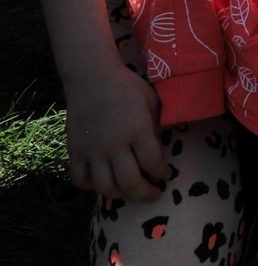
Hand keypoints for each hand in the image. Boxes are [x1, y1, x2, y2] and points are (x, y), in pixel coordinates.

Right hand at [65, 64, 169, 199]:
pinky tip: (103, 183)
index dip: (163, 174)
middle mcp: (115, 145)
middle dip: (146, 193)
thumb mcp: (151, 101)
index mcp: (138, 130)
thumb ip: (157, 126)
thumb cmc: (127, 87)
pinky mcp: (75, 151)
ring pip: (105, 186)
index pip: (153, 164)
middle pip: (130, 182)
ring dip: (121, 195)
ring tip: (130, 192)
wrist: (92, 77)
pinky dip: (91, 187)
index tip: (167, 175)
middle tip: (154, 194)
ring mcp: (93, 150)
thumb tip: (161, 149)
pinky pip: (80, 179)